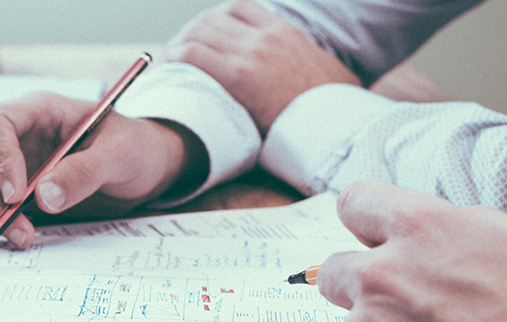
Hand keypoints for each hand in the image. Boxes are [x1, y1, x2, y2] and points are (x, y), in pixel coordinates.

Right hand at [0, 92, 204, 252]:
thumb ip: (84, 172)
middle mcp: (15, 136)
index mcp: (38, 111)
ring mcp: (8, 163)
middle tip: (16, 233)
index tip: (16, 195)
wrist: (145, 165)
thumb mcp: (120, 154)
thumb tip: (44, 197)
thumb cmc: (134, 147)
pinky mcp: (7, 188)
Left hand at [164, 0, 358, 132]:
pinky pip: (192, 55)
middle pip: (211, 18)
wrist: (336, 125)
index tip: (206, 38)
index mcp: (284, 32)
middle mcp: (265, 36)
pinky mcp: (238, 76)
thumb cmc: (332, 109)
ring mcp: (251, 53)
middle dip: (190, 34)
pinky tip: (170, 72)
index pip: (238, 7)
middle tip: (180, 55)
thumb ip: (302, 61)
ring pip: (197, 31)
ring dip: (178, 45)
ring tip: (170, 65)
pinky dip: (175, 59)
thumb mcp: (323, 70)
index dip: (215, 20)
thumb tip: (303, 72)